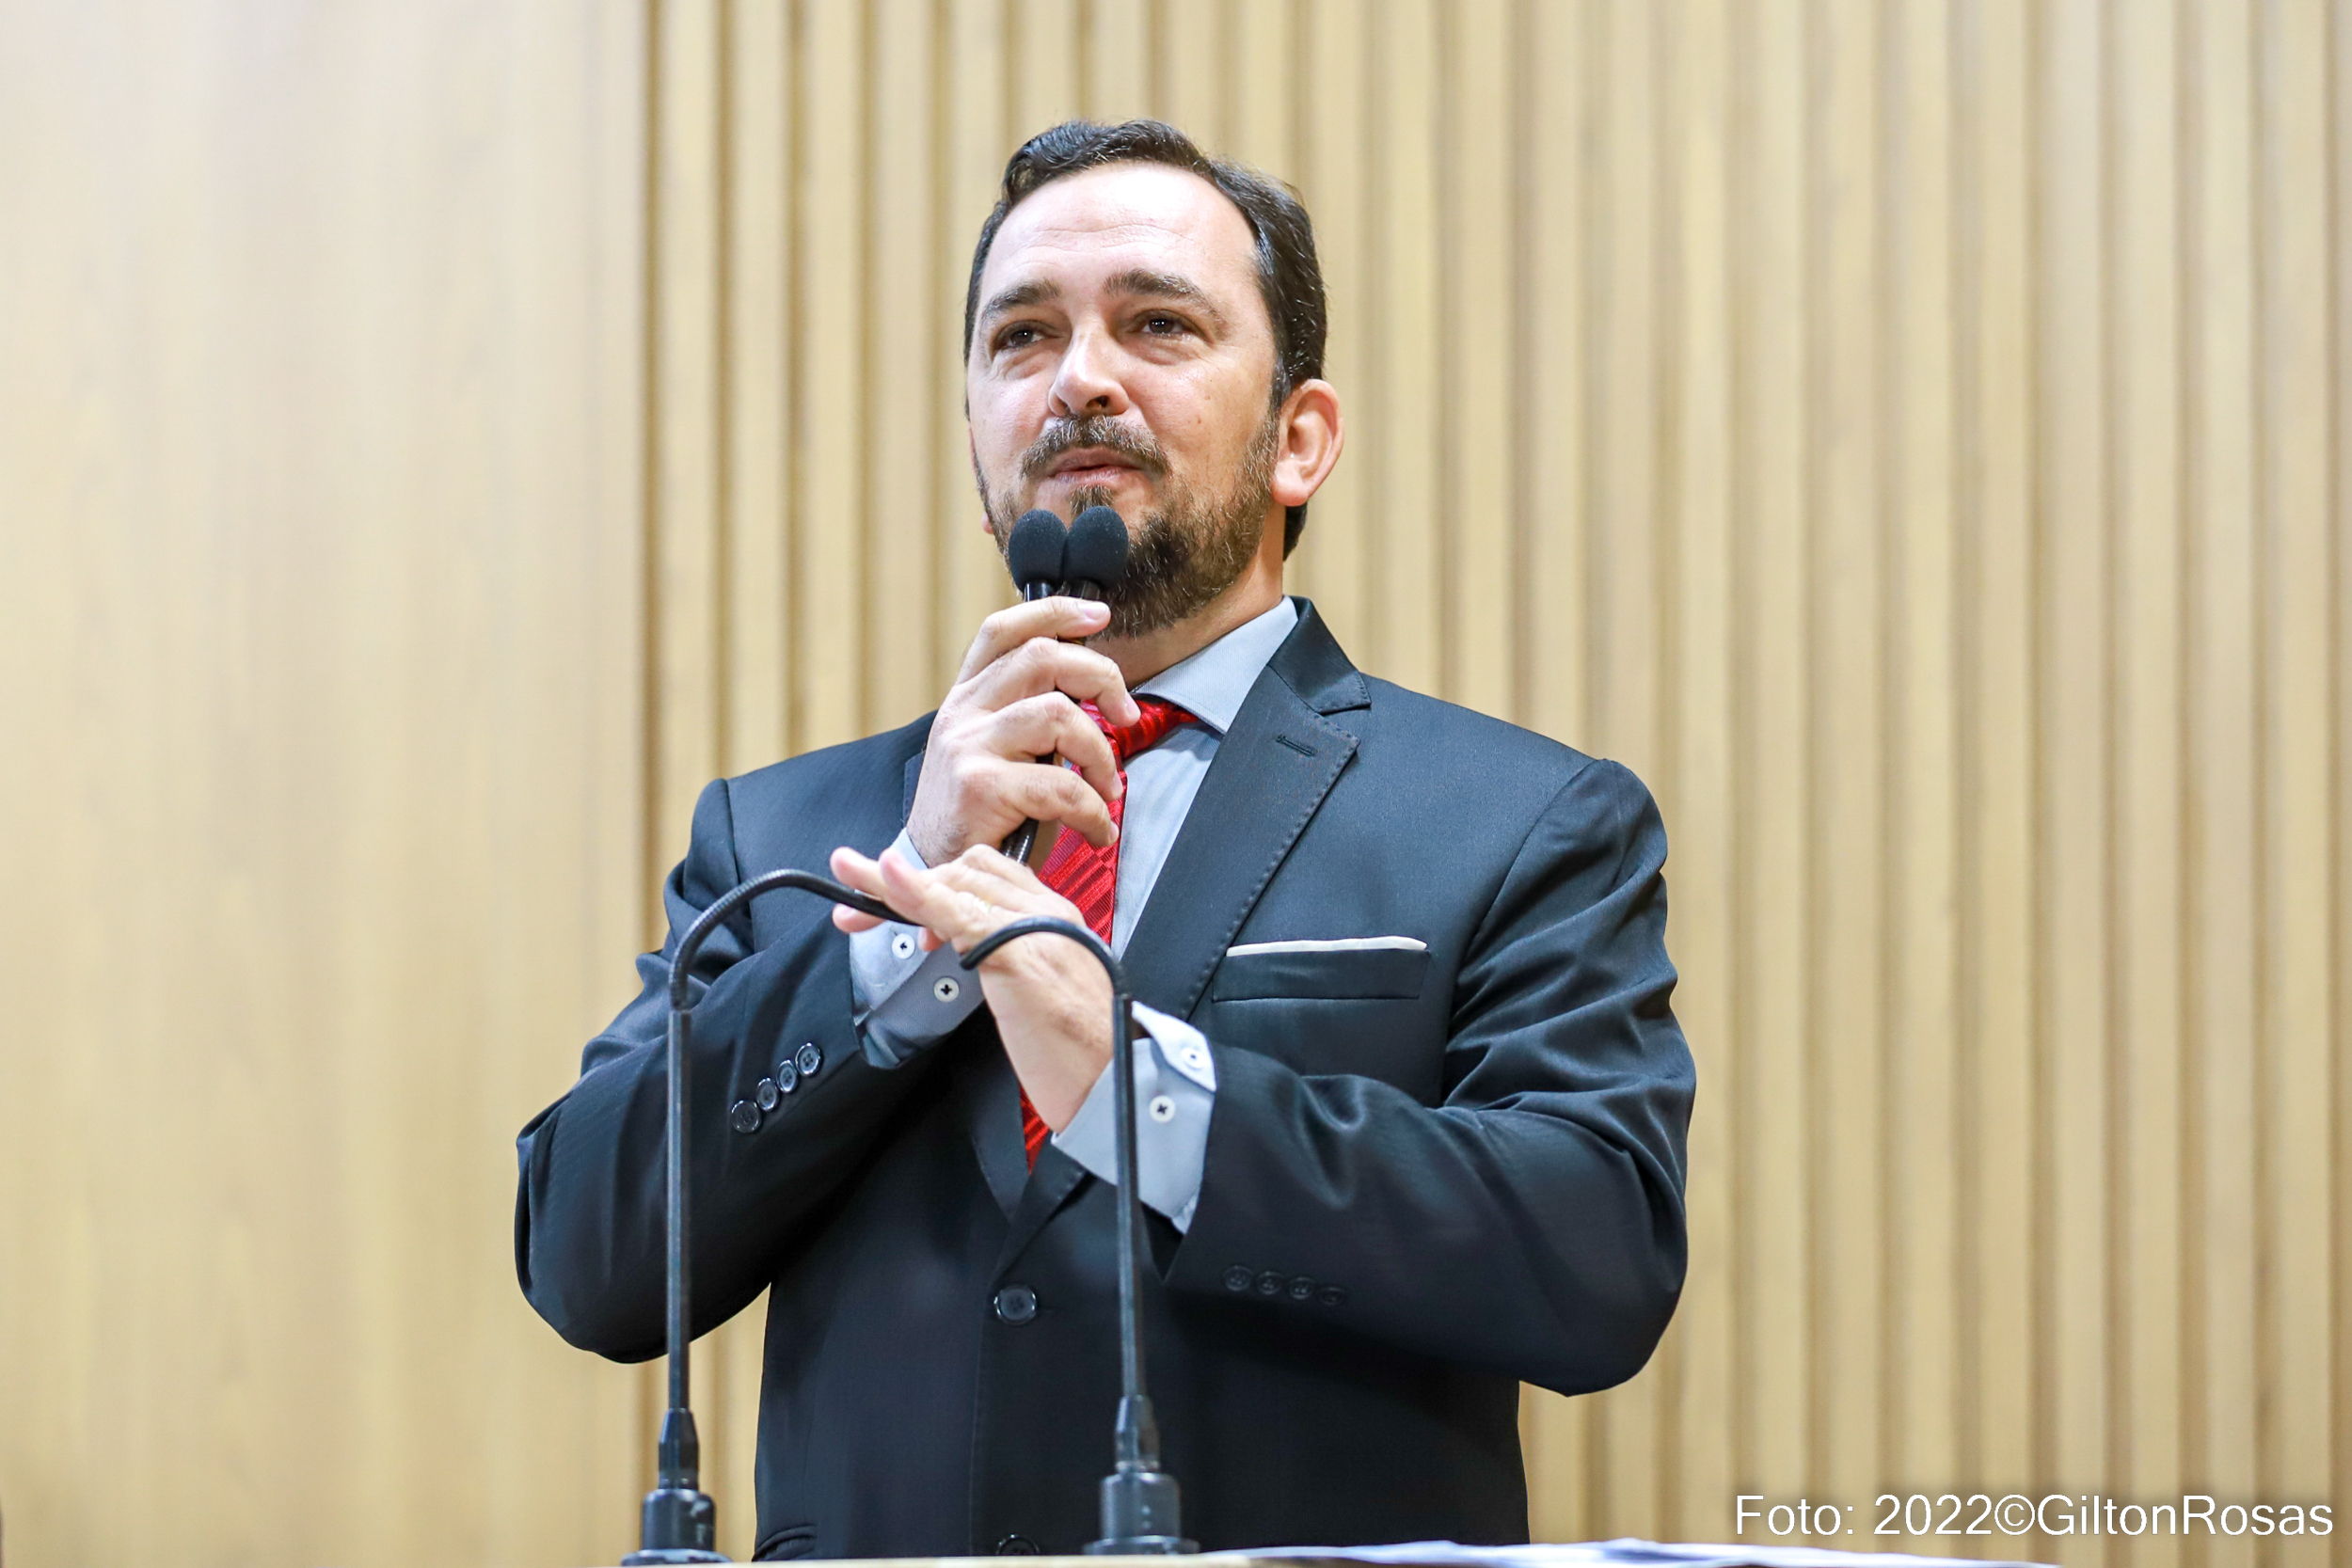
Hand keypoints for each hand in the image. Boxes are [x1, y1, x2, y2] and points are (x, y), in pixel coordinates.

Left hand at [828, 843, 1110, 1128]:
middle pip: (965, 871)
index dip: (936, 882)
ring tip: (851, 875)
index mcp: (1054, 916)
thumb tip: (964, 947)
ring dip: (893, 880)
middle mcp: (1046, 912)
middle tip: (858, 899)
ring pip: (956, 884)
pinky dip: (918, 893)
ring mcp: (1034, 928)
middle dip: (905, 881)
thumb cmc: (1081, 1051)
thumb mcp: (1039, 992)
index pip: (987, 873)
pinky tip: (889, 878)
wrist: (1116, 1083)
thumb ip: (1006, 959)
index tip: (896, 900)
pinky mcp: (1018, 954)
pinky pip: (959, 912)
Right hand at [902, 598, 1141, 866]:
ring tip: (1107, 788)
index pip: (1003, 633)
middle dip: (1102, 678)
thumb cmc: (978, 819)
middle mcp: (962, 714)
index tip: (1098, 617)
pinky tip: (1096, 829)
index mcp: (966, 699)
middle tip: (1125, 716)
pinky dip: (1092, 810)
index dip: (1052, 612)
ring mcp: (968, 746)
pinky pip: (1061, 784)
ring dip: (1101, 752)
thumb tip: (1090, 692)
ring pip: (1058, 713)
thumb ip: (1027, 717)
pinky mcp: (980, 787)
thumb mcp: (996, 753)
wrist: (931, 877)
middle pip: (1043, 657)